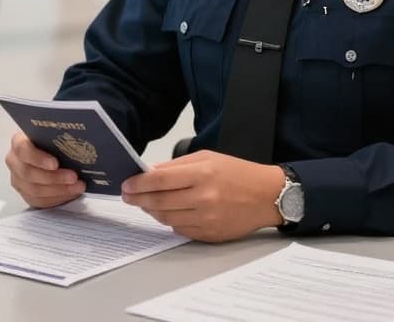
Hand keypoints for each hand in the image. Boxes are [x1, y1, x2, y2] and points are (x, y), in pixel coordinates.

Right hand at [5, 131, 84, 207]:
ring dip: (59, 189)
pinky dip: (57, 198)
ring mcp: (18, 179)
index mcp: (19, 142)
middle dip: (54, 177)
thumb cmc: (51, 143)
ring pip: (34, 190)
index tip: (55, 163)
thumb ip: (58, 137)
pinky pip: (40, 201)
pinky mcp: (25, 194)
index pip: (22, 149)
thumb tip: (76, 139)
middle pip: (28, 173)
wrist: (49, 154)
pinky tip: (71, 193)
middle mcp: (15, 161)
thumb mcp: (53, 135)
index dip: (38, 158)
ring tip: (77, 186)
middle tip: (73, 177)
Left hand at [121, 150, 285, 242]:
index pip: (159, 180)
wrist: (267, 196)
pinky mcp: (210, 235)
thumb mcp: (208, 158)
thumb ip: (177, 166)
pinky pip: (179, 229)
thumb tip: (149, 173)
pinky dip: (170, 221)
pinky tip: (169, 212)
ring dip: (151, 211)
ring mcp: (206, 219)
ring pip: (166, 218)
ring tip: (147, 203)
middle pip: (158, 202)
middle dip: (138, 199)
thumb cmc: (237, 173)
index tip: (126, 185)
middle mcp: (203, 198)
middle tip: (129, 196)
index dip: (138, 184)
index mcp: (202, 174)